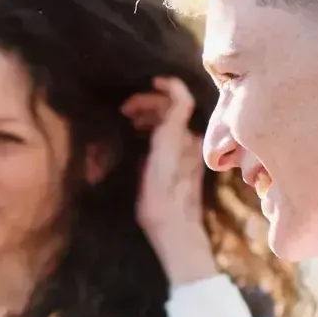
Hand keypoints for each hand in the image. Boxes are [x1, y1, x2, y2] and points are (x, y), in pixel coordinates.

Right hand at [121, 76, 214, 284]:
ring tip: (131, 122)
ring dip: (152, 116)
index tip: (150, 82)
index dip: (169, 85)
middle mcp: (188, 142)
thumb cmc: (159, 208)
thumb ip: (152, 141)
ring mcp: (191, 152)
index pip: (181, 100)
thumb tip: (140, 123)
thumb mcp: (148, 173)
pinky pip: (175, 136)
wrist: (179, 234)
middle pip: (173, 109)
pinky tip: (143, 139)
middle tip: (125, 110)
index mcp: (176, 140)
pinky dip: (159, 130)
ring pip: (174, 122)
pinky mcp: (190, 163)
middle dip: (149, 102)